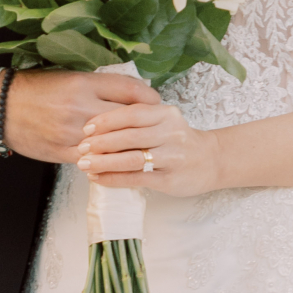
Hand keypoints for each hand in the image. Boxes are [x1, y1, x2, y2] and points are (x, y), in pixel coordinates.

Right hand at [0, 69, 158, 164]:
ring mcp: (73, 132)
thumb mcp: (68, 77)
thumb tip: (128, 95)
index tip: (155, 102)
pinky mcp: (64, 151)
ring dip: (129, 146)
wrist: (1, 107)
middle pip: (128, 117)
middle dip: (145, 124)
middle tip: (154, 127)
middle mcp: (81, 107)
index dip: (149, 97)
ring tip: (140, 145)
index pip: (130, 89)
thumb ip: (98, 86)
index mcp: (84, 83)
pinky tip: (116, 159)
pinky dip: (108, 160)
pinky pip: (95, 159)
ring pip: (114, 143)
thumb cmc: (35, 89)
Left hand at [76, 87, 219, 197]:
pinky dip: (114, 178)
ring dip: (105, 162)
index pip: (132, 113)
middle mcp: (171, 133)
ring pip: (132, 159)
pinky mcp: (170, 179)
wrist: (211, 160)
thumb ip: (138, 118)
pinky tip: (99, 178)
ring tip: (85, 164)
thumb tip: (97, 124)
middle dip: (101, 143)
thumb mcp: (164, 120)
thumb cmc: (179, 140)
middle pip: (130, 136)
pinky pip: (137, 178)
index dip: (107, 120)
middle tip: (81, 148)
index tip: (86, 127)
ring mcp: (172, 157)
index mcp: (166, 114)